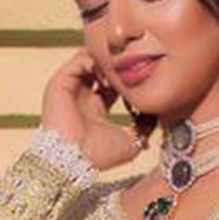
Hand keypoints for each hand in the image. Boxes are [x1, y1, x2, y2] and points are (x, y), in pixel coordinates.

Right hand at [40, 49, 146, 173]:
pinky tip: (104, 75)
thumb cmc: (99, 156)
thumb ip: (145, 127)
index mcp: (96, 108)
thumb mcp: (131, 142)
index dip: (127, 78)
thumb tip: (158, 116)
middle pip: (100, 67)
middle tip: (132, 67)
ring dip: (105, 62)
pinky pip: (77, 60)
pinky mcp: (60, 83)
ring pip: (89, 59)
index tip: (142, 78)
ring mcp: (71, 88)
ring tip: (117, 71)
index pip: (112, 83)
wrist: (74, 159)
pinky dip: (92, 61)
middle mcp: (82, 96)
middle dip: (117, 65)